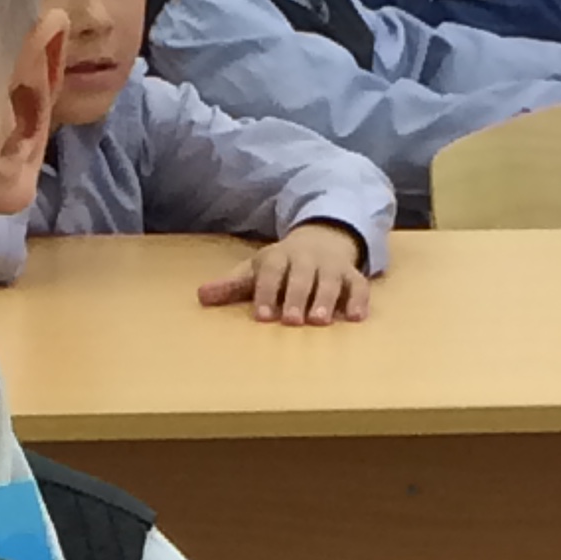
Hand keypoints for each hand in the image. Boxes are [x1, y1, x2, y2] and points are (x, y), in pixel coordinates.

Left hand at [200, 221, 370, 325]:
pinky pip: (359, 286)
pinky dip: (360, 300)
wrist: (322, 237)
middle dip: (296, 296)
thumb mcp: (257, 270)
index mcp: (280, 257)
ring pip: (331, 280)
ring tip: (320, 321)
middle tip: (291, 321)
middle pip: (302, 275)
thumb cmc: (283, 265)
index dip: (266, 291)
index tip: (262, 315)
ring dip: (326, 299)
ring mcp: (332, 266)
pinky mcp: (353, 275)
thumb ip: (232, 286)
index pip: (271, 270)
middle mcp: (307, 259)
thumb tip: (200, 296)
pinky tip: (357, 318)